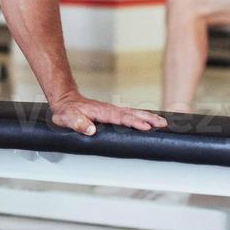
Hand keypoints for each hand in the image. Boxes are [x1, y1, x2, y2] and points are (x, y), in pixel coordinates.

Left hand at [49, 91, 167, 135]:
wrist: (66, 99)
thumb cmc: (66, 110)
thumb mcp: (66, 118)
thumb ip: (78, 123)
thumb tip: (91, 130)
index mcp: (101, 112)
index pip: (121, 118)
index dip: (134, 122)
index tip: (146, 126)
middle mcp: (110, 109)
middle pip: (132, 113)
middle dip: (148, 118)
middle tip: (163, 124)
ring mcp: (112, 110)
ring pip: (133, 112)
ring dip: (148, 117)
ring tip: (163, 123)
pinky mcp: (113, 113)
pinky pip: (130, 114)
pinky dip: (141, 116)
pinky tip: (149, 120)